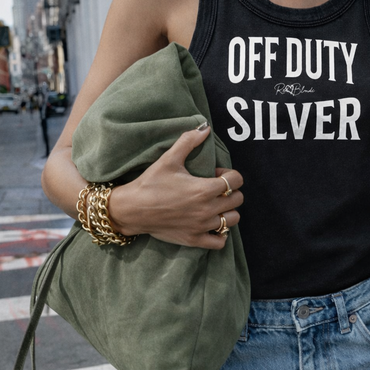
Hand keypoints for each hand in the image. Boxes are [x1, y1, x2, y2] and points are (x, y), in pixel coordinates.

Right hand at [107, 124, 243, 248]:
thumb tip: (205, 128)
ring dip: (228, 211)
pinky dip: (220, 234)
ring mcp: (201, 226)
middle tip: (216, 189)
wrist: (132, 209)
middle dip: (231, 191)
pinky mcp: (194, 239)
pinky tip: (211, 224)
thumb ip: (188, 142)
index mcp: (204, 189)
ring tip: (215, 205)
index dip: (230, 174)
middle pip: (238, 200)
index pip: (236, 181)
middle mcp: (207, 209)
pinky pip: (220, 242)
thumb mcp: (169, 159)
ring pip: (232, 220)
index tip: (216, 173)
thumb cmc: (150, 183)